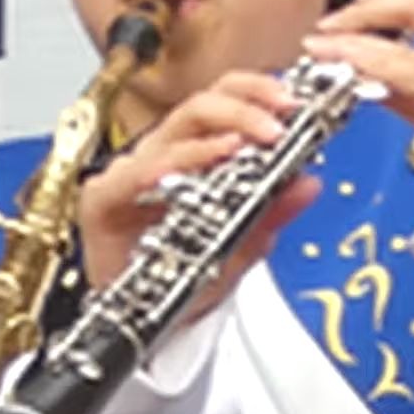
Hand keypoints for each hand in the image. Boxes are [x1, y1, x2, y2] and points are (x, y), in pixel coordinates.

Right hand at [79, 69, 316, 309]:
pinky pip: (132, 174)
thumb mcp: (246, 245)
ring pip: (173, 131)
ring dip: (211, 135)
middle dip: (245, 106)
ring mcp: (134, 173)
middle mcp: (166, 155)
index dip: (261, 93)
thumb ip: (275, 213)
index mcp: (199, 154)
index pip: (228, 102)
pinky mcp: (105, 198)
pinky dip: (160, 169)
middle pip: (203, 104)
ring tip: (243, 144)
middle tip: (279, 122)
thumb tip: (309, 183)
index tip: (296, 103)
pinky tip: (184, 169)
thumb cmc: (185, 275)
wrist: (145, 320)